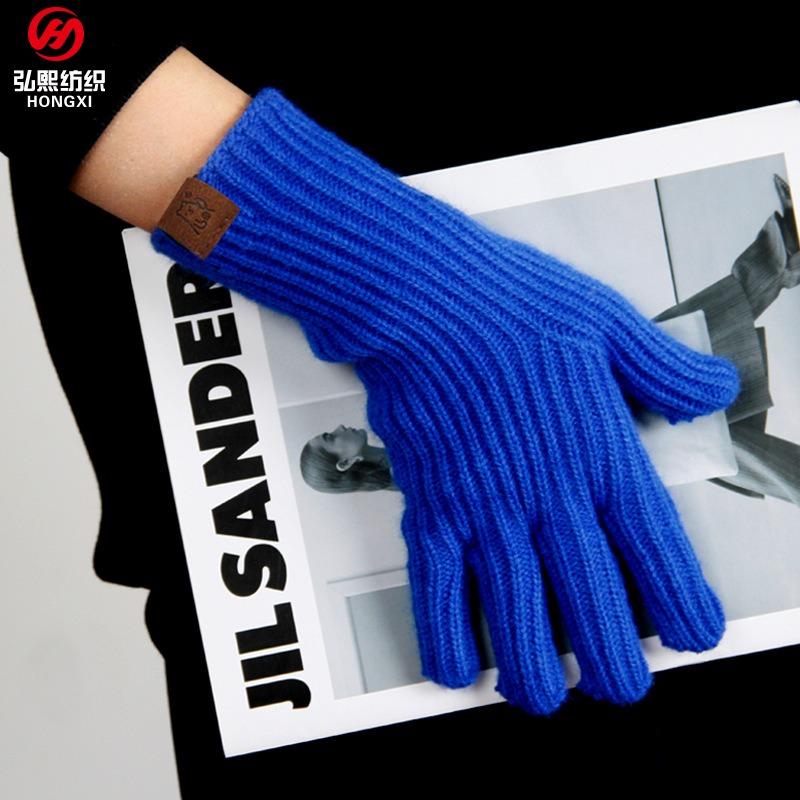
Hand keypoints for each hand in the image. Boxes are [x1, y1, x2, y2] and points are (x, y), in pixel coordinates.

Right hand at [150, 87, 740, 714]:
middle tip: (619, 683)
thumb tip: (713, 390)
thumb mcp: (607, 321)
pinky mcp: (432, 507)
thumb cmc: (509, 304)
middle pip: (592, 608)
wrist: (423, 299)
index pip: (656, 552)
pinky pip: (436, 590)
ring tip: (541, 694)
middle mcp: (548, 496)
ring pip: (515, 619)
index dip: (682, 607)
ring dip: (532, 673)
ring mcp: (486, 509)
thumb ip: (665, 368)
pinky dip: (446, 638)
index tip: (692, 636)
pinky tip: (456, 665)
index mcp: (600, 453)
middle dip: (612, 665)